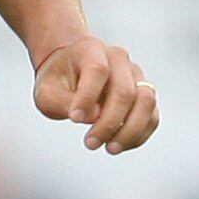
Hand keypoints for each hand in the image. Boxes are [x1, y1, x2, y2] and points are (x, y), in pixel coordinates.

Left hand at [33, 35, 160, 154]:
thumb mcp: (46, 92)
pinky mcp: (144, 93)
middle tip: (90, 143)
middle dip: (109, 123)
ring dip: (130, 131)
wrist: (70, 70)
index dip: (88, 97)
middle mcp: (118, 58)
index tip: (73, 119)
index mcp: (91, 49)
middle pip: (124, 91)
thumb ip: (63, 102)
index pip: (98, 71)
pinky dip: (139, 134)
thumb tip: (95, 117)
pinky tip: (119, 145)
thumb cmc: (57, 82)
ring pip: (146, 102)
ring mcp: (135, 75)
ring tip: (110, 148)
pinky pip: (152, 116)